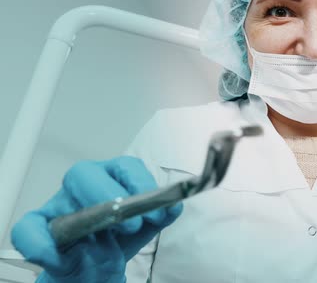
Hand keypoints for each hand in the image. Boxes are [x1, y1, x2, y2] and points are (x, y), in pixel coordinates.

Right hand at [11, 156, 182, 282]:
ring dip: (82, 217)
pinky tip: (59, 258)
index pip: (125, 166)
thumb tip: (172, 208)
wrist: (95, 266)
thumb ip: (161, 215)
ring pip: (60, 198)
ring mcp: (60, 204)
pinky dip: (40, 244)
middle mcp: (84, 185)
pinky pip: (28, 229)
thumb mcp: (144, 226)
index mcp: (113, 177)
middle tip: (129, 223)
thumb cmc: (118, 238)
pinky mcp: (38, 226)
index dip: (140, 183)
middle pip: (85, 173)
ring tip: (101, 240)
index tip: (155, 206)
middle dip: (109, 195)